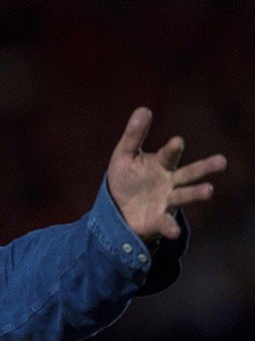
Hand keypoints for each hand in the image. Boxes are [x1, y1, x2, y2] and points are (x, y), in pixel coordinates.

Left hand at [108, 108, 226, 240]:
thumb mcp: (124, 155)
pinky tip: (174, 231)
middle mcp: (170, 181)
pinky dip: (171, 227)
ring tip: (208, 191)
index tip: (177, 141)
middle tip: (222, 161)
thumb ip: (134, 134)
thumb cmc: (126, 177)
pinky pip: (167, 223)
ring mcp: (167, 201)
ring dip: (196, 193)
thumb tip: (144, 108)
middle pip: (189, 173)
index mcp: (161, 164)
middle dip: (204, 168)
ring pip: (184, 196)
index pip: (168, 154)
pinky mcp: (160, 219)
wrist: (119, 207)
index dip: (172, 148)